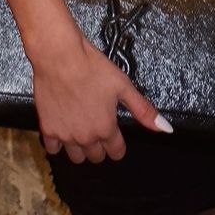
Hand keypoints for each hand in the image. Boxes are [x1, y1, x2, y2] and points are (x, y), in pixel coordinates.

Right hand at [32, 32, 171, 163]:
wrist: (60, 57)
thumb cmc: (93, 67)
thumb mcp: (123, 86)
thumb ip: (144, 111)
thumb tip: (166, 129)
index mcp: (106, 128)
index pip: (116, 152)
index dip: (118, 144)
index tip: (115, 135)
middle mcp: (86, 137)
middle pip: (96, 156)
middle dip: (100, 146)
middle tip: (98, 127)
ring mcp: (65, 135)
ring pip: (76, 157)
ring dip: (81, 148)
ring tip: (81, 129)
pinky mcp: (47, 129)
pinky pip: (53, 149)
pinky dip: (58, 143)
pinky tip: (63, 128)